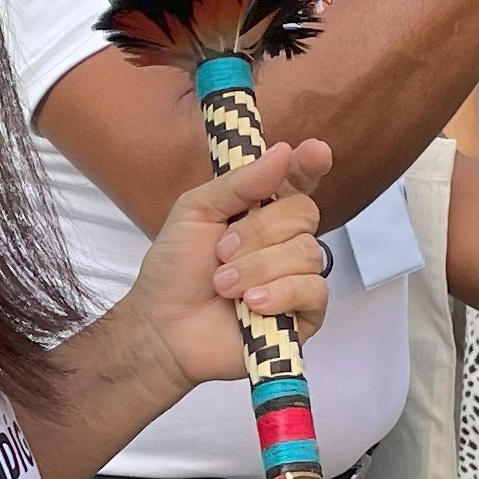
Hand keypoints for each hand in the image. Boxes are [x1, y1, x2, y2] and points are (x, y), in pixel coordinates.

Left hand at [130, 139, 334, 393]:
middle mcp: (284, 241)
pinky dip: (278, 293)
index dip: (310, 164)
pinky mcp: (303, 315)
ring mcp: (296, 277)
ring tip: (224, 285)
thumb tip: (283, 153)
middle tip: (221, 252)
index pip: (298, 180)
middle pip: (304, 212)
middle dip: (259, 231)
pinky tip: (251, 304)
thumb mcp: (196, 211)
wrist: (163, 327)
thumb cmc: (175, 271)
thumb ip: (239, 182)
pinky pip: (313, 291)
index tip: (315, 152)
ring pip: (307, 253)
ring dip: (258, 267)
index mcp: (262, 211)